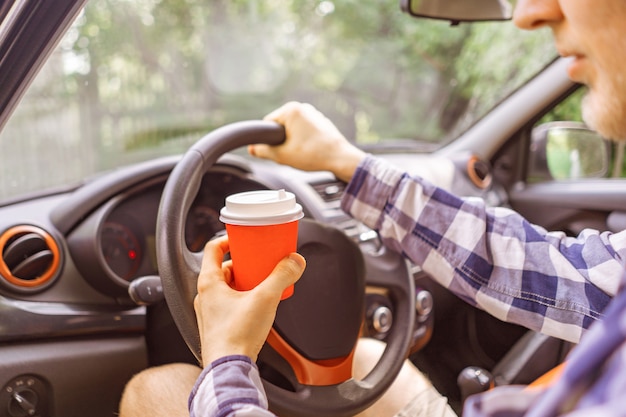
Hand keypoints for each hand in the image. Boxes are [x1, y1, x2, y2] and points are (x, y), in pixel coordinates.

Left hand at [194, 235, 305, 364]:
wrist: (228, 369)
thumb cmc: (235, 336)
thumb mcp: (265, 298)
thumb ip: (282, 276)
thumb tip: (294, 261)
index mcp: (209, 283)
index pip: (213, 249)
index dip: (228, 240)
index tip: (243, 239)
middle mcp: (205, 296)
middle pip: (225, 269)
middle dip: (245, 265)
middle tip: (261, 263)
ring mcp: (210, 312)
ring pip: (228, 288)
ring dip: (245, 283)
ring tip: (264, 284)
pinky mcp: (218, 326)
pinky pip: (230, 304)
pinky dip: (244, 299)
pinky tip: (260, 306)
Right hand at [249, 101, 365, 182]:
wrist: (340, 158)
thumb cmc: (313, 155)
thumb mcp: (282, 155)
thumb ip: (262, 151)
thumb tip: (252, 149)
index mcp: (291, 109)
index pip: (267, 124)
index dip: (269, 141)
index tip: (279, 151)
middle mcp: (302, 107)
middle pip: (280, 127)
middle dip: (282, 141)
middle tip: (291, 154)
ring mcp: (313, 113)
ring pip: (292, 130)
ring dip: (292, 142)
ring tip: (302, 153)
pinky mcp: (320, 121)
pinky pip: (303, 131)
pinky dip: (303, 141)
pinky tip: (310, 151)